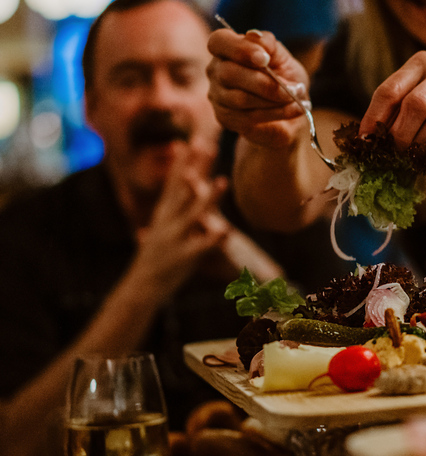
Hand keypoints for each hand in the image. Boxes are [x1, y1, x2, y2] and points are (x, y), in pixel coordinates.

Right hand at [131, 140, 229, 300]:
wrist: (142, 287)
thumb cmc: (156, 257)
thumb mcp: (161, 228)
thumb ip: (170, 209)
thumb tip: (175, 195)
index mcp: (165, 214)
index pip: (175, 182)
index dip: (184, 161)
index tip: (194, 140)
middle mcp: (168, 221)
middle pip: (183, 188)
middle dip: (195, 167)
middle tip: (206, 144)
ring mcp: (176, 238)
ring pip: (194, 213)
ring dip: (209, 197)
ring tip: (224, 181)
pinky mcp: (185, 257)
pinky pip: (202, 246)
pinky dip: (213, 238)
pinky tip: (226, 230)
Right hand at [207, 28, 309, 146]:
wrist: (291, 107)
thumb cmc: (283, 76)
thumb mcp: (282, 57)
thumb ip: (268, 44)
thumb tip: (254, 36)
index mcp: (226, 49)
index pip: (218, 42)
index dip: (240, 49)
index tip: (265, 59)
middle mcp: (216, 71)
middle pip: (229, 74)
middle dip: (266, 83)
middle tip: (295, 88)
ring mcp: (218, 96)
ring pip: (241, 99)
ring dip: (275, 100)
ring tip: (298, 98)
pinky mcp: (225, 118)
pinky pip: (249, 117)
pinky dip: (277, 113)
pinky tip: (295, 109)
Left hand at [359, 51, 425, 153]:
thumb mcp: (413, 102)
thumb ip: (392, 114)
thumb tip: (365, 140)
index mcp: (419, 63)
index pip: (390, 90)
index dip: (374, 118)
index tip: (367, 140)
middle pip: (415, 103)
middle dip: (401, 133)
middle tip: (396, 151)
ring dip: (424, 142)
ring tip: (416, 154)